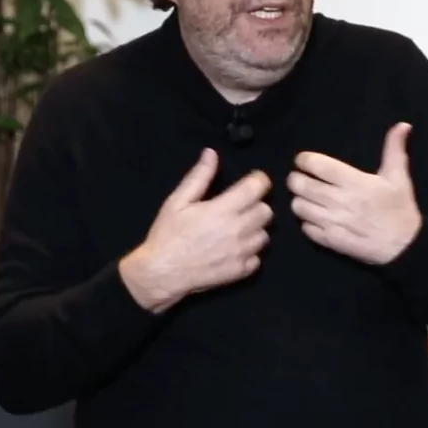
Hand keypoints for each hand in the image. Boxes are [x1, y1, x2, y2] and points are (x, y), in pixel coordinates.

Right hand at [120, 148, 273, 312]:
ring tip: (235, 230)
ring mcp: (242, 252)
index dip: (258, 181)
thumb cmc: (168, 234)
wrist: (161, 273)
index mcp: (223, 209)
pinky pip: (258, 257)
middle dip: (256, 205)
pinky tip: (233, 250)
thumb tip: (211, 154)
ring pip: (265, 235)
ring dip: (254, 229)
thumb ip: (199, 176)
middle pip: (266, 211)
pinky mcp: (242, 270)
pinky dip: (250, 253)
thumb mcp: (178, 201)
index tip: (251, 182)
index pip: (258, 187)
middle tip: (239, 208)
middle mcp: (238, 230)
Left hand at [288, 122, 422, 264]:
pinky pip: (306, 229)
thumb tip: (403, 124)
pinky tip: (313, 218)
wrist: (405, 247)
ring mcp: (333, 222)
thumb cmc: (400, 208)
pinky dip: (306, 222)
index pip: (318, 166)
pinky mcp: (331, 241)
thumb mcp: (399, 177)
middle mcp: (340, 201)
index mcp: (354, 182)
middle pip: (302, 185)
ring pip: (300, 207)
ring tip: (305, 197)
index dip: (304, 160)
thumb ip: (394, 149)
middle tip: (299, 178)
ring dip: (299, 200)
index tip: (303, 160)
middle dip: (295, 179)